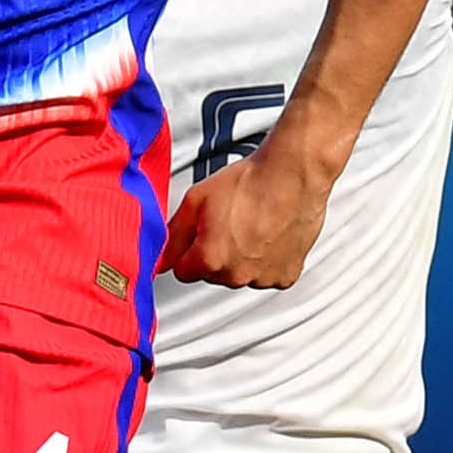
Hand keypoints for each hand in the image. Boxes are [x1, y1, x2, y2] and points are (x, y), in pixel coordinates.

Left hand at [160, 143, 326, 288]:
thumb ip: (174, 235)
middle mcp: (237, 275)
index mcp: (210, 260)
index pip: (184, 271)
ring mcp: (263, 278)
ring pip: (241, 275)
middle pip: (213, 275)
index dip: (190, 249)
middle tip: (230, 222)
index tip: (202, 232)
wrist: (293, 173)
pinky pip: (267, 275)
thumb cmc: (248, 182)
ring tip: (253, 226)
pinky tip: (270, 235)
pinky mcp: (286, 275)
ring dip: (242, 259)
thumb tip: (160, 259)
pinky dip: (267, 260)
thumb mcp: (196, 200)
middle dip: (216, 254)